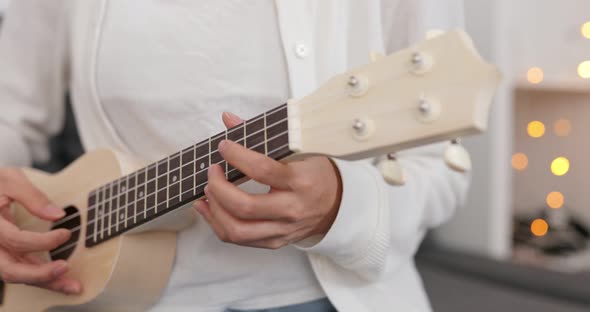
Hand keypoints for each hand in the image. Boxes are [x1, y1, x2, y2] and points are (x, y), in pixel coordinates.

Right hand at [0, 168, 80, 293]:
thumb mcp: (11, 180)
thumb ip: (32, 196)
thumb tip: (57, 215)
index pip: (15, 240)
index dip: (42, 241)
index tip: (66, 234)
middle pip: (9, 269)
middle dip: (40, 274)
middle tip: (66, 268)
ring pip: (16, 275)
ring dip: (45, 282)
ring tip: (73, 286)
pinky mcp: (5, 256)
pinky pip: (21, 270)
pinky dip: (41, 277)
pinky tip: (62, 281)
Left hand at [193, 112, 341, 248]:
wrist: (336, 204)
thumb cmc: (315, 174)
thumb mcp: (298, 150)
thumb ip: (260, 136)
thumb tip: (228, 119)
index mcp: (301, 181)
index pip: (263, 170)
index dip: (237, 156)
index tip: (224, 146)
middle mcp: (292, 209)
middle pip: (244, 206)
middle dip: (219, 186)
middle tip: (213, 170)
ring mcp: (282, 229)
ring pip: (237, 229)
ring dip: (214, 208)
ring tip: (209, 189)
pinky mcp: (274, 242)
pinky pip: (238, 239)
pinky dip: (216, 223)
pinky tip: (208, 207)